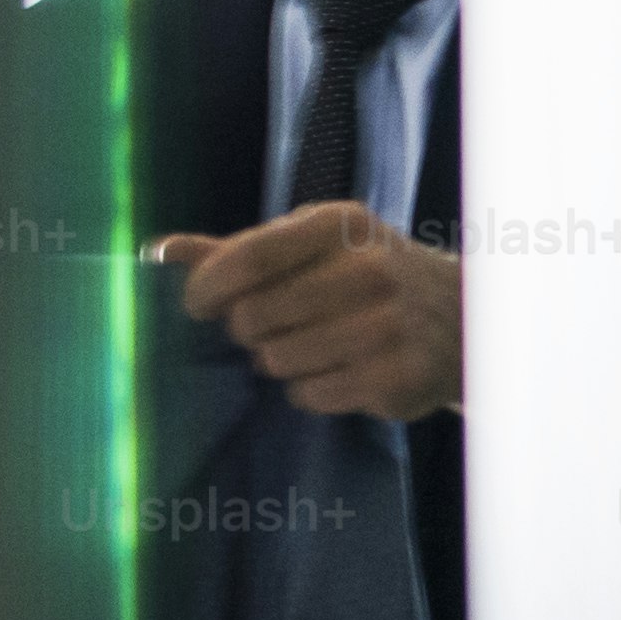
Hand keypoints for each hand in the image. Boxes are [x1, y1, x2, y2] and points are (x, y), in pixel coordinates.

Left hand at [155, 203, 463, 421]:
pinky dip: (311, 390)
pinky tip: (338, 371)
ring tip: (311, 348)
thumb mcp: (314, 246)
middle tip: (272, 327)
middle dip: (249, 330)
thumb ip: (238, 250)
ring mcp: (388, 325)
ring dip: (280, 362)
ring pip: (278, 361)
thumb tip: (158, 251)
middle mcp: (370, 269)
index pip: (248, 259)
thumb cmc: (367, 275)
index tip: (198, 305)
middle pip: (255, 317)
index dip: (207, 289)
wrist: (462, 317)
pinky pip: (312, 394)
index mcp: (341, 224)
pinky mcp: (397, 376)